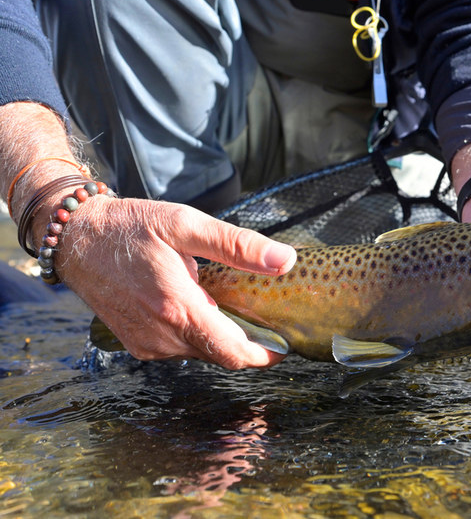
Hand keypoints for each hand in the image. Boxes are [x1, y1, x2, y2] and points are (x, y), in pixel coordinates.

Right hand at [57, 196, 296, 368]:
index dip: (264, 355)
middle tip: (265, 320)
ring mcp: (147, 344)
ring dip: (218, 336)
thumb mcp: (187, 225)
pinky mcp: (136, 344)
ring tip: (228, 305)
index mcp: (178, 308)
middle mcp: (162, 335)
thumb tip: (285, 260)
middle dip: (246, 343)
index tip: (284, 347)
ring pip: (200, 352)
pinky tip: (198, 306)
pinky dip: (195, 334)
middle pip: (220, 355)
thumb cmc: (130, 227)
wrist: (76, 238)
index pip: (233, 352)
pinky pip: (179, 348)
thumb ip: (238, 245)